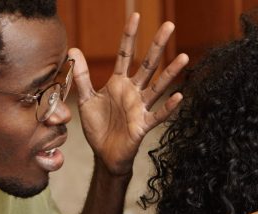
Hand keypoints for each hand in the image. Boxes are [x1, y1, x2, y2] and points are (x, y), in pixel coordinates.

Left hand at [70, 13, 188, 175]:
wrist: (104, 154)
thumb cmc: (98, 127)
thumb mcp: (85, 99)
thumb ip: (81, 76)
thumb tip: (73, 49)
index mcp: (119, 83)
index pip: (125, 54)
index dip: (129, 35)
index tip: (135, 16)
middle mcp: (133, 91)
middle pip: (147, 64)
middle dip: (157, 44)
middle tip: (169, 25)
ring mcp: (140, 107)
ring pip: (158, 86)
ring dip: (170, 72)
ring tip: (184, 56)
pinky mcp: (143, 125)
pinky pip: (158, 114)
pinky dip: (168, 107)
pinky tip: (178, 96)